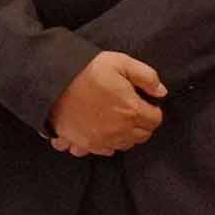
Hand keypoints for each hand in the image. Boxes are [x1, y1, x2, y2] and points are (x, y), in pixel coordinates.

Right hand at [47, 51, 164, 155]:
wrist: (53, 82)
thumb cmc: (88, 70)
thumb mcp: (122, 63)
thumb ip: (147, 77)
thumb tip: (161, 92)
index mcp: (131, 110)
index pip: (155, 120)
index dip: (153, 110)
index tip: (145, 103)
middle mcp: (118, 130)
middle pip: (141, 136)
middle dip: (141, 124)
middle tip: (132, 110)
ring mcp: (100, 140)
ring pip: (123, 145)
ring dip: (125, 135)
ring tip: (117, 119)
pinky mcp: (83, 144)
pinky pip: (101, 152)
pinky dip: (104, 144)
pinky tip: (100, 130)